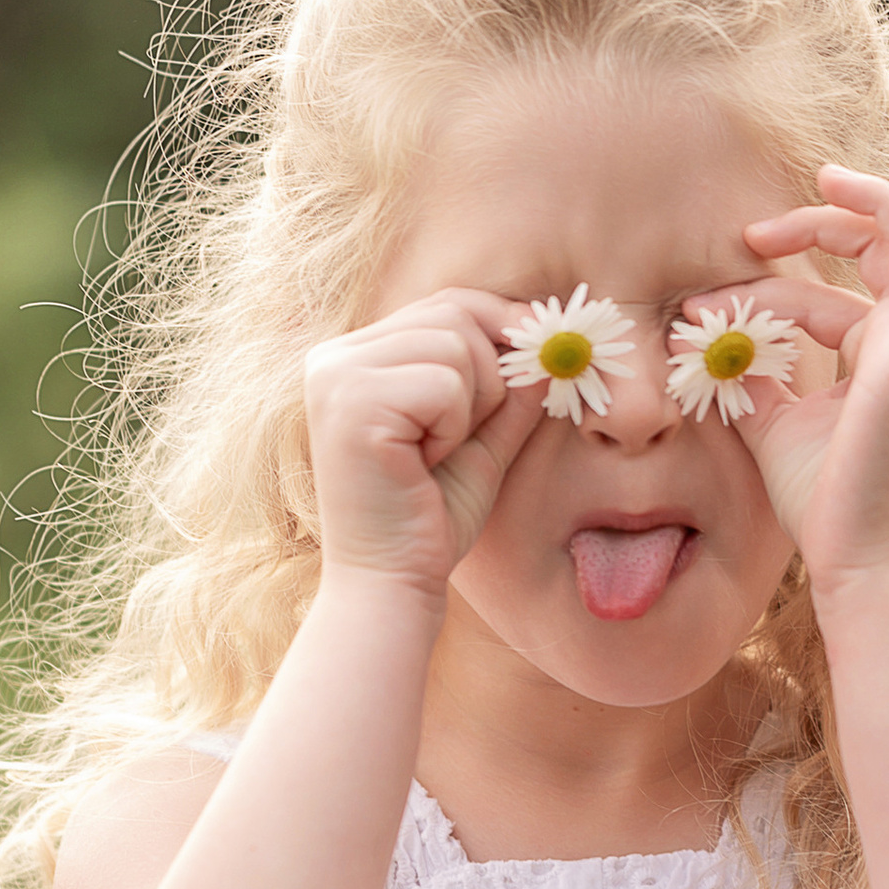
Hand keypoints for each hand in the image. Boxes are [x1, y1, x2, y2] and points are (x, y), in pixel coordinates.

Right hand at [302, 291, 544, 599]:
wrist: (392, 584)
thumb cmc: (431, 519)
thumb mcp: (481, 441)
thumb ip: (511, 390)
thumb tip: (552, 339)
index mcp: (357, 358)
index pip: (447, 303)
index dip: (503, 322)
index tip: (544, 352)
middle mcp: (336, 356)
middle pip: (455, 313)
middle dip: (489, 376)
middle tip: (463, 437)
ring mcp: (337, 374)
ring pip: (456, 344)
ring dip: (471, 407)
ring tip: (434, 454)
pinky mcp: (352, 400)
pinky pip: (446, 382)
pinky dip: (454, 427)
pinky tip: (423, 464)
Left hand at [724, 167, 888, 593]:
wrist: (857, 567)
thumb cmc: (829, 504)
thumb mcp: (775, 425)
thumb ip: (753, 378)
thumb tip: (714, 338)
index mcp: (881, 353)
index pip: (824, 294)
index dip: (761, 291)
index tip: (698, 311)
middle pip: (885, 246)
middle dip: (823, 220)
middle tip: (756, 229)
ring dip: (877, 207)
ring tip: (829, 181)